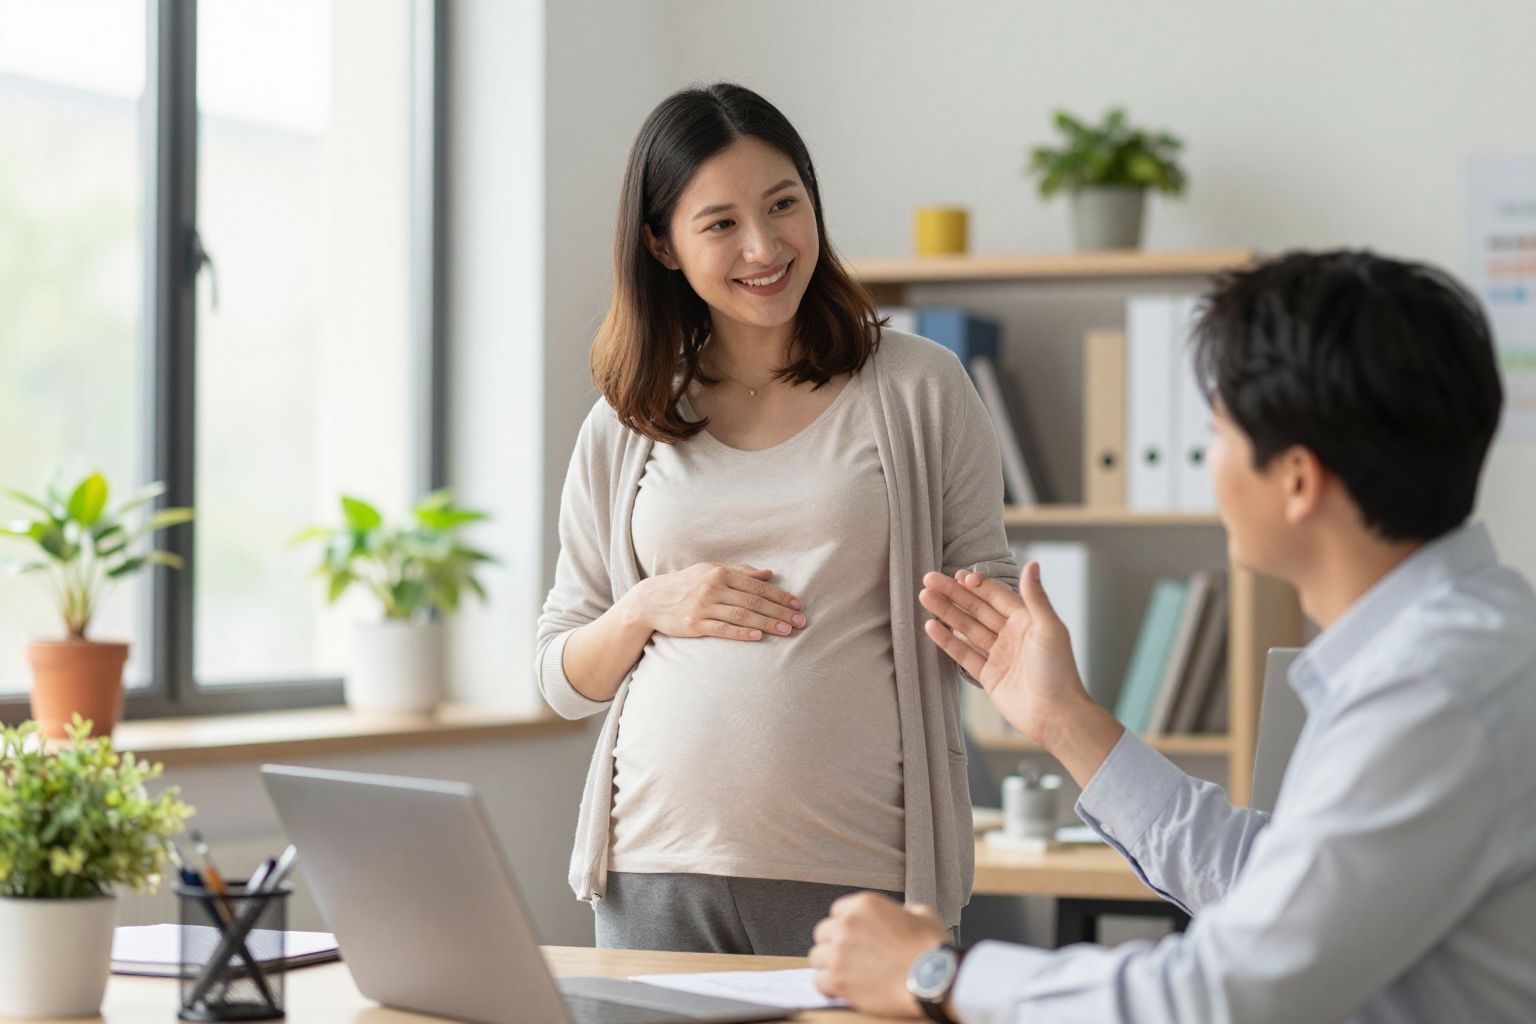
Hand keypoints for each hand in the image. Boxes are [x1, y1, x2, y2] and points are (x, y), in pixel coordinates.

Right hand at [626, 562, 805, 641]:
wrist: (652, 600)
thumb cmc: (687, 583)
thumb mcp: (711, 570)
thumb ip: (741, 571)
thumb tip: (769, 574)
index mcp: (720, 572)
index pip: (757, 586)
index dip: (780, 596)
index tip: (798, 605)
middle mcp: (712, 587)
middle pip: (753, 601)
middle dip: (780, 612)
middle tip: (800, 622)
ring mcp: (703, 606)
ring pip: (742, 616)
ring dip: (767, 624)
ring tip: (787, 631)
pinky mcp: (695, 624)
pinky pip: (723, 629)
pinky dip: (742, 633)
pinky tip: (758, 636)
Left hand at [809, 893, 948, 1018]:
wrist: (933, 979)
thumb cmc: (930, 949)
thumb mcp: (922, 914)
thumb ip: (903, 910)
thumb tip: (902, 914)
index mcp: (864, 905)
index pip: (837, 911)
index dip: (845, 925)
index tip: (853, 937)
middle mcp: (847, 924)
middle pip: (822, 932)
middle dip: (833, 944)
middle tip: (848, 956)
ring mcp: (839, 952)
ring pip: (816, 957)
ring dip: (828, 965)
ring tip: (845, 973)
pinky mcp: (838, 979)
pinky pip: (818, 981)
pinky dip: (828, 986)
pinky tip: (841, 988)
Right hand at [919, 562, 1092, 747]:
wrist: (1056, 716)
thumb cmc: (1059, 672)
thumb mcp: (1049, 629)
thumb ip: (1036, 597)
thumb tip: (1032, 564)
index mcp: (1027, 620)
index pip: (996, 596)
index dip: (976, 585)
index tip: (956, 575)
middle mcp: (1011, 635)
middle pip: (976, 609)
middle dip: (953, 594)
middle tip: (929, 580)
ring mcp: (998, 655)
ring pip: (966, 628)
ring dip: (946, 612)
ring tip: (924, 597)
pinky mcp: (988, 676)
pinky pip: (963, 653)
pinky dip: (947, 640)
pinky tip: (931, 626)